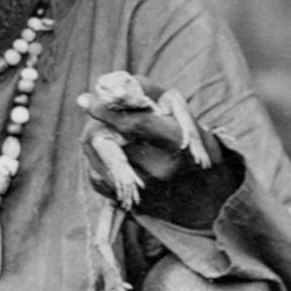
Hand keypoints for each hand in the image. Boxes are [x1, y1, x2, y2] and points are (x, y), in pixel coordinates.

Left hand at [78, 72, 228, 222]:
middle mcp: (162, 170)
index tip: (84, 100)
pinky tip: (115, 157)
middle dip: (99, 124)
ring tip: (113, 136)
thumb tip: (110, 88)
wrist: (206, 190)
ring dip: (97, 142)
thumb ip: (145, 90)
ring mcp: (145, 190)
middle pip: (109, 140)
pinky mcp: (131, 203)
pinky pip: (97, 176)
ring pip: (99, 158)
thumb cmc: (187, 137)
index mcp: (179, 143)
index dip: (106, 110)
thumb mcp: (177, 108)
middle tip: (100, 115)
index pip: (134, 124)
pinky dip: (99, 162)